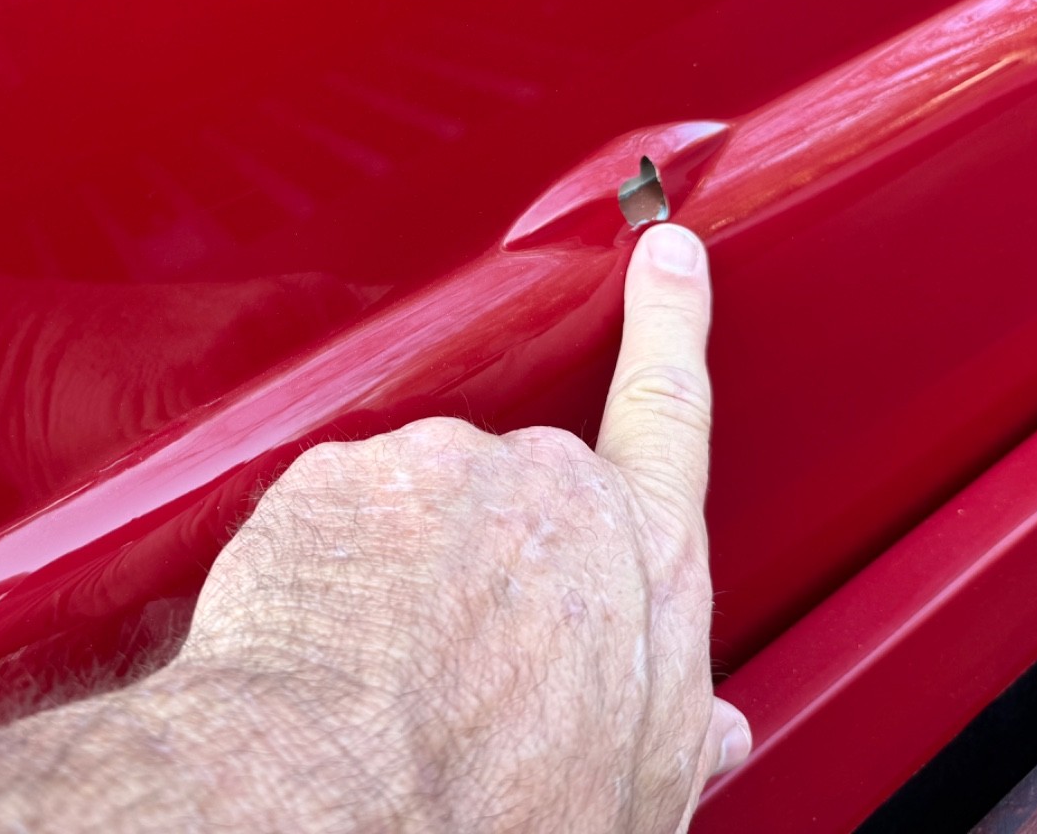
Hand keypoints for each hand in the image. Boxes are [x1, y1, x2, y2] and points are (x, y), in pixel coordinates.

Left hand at [180, 222, 748, 831]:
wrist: (344, 803)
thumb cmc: (500, 808)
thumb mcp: (637, 790)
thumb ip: (675, 729)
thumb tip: (712, 730)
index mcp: (639, 554)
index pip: (668, 411)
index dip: (671, 325)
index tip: (666, 257)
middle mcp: (542, 487)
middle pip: (520, 491)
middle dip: (488, 553)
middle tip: (455, 653)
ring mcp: (433, 467)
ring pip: (418, 504)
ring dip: (401, 564)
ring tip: (383, 667)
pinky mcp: (332, 476)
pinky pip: (333, 516)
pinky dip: (324, 570)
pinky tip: (325, 645)